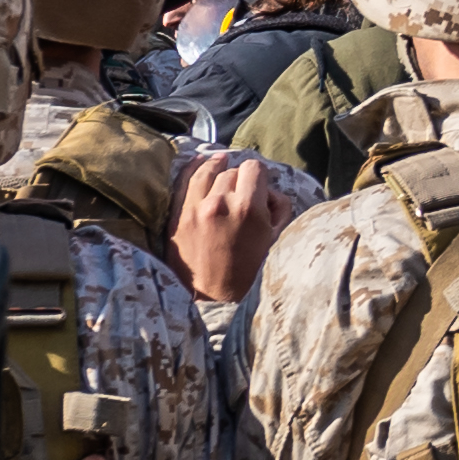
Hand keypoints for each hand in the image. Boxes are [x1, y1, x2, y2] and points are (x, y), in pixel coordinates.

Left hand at [173, 153, 288, 308]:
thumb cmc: (247, 272)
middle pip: (233, 171)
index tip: (258, 188)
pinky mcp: (179, 214)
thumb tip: (270, 190)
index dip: (259, 177)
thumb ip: (279, 208)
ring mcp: (196, 207)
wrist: (211, 298)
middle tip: (242, 198)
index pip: (254, 168)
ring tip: (224, 175)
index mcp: (249, 208)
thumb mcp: (274, 240)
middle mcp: (221, 202)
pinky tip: (205, 161)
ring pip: (211, 172)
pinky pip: (187, 178)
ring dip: (220, 175)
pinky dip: (197, 166)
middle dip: (240, 181)